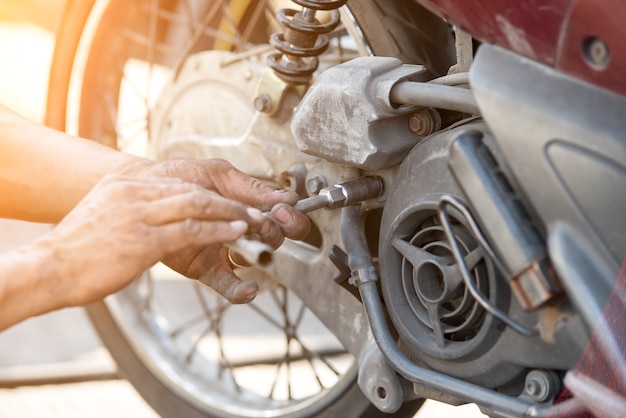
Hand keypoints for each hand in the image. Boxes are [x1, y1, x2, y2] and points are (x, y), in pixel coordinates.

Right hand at [32, 174, 261, 307]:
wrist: (49, 268)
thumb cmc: (77, 248)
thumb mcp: (103, 213)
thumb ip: (129, 207)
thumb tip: (152, 212)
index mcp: (122, 185)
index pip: (176, 184)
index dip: (209, 194)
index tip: (229, 201)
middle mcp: (132, 192)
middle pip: (192, 191)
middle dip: (226, 201)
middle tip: (251, 209)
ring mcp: (138, 214)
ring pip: (197, 205)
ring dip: (230, 213)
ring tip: (252, 221)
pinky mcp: (143, 239)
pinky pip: (191, 230)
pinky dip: (218, 230)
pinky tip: (235, 232)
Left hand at [125, 158, 310, 302]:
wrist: (144, 188)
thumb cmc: (179, 177)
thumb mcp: (218, 174)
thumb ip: (250, 187)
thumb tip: (285, 197)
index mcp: (247, 206)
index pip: (281, 216)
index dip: (288, 216)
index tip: (282, 210)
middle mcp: (240, 229)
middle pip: (273, 238)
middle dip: (274, 232)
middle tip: (263, 224)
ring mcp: (224, 249)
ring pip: (254, 258)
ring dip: (259, 254)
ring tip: (254, 247)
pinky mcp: (206, 267)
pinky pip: (228, 284)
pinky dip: (241, 291)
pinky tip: (250, 289)